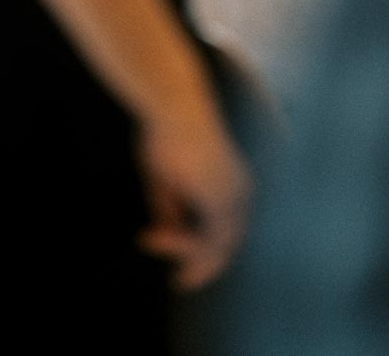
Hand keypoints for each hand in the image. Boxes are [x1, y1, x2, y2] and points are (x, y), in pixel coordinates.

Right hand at [135, 108, 252, 290]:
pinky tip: (154, 238)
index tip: (181, 273)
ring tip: (149, 240)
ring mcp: (235, 195)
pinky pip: (210, 241)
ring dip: (183, 251)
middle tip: (180, 283)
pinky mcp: (224, 199)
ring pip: (219, 246)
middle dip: (199, 262)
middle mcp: (239, 190)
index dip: (204, 253)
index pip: (226, 232)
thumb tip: (165, 232)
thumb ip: (170, 207)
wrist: (172, 106)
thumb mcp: (165, 178)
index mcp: (230, 181)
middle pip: (226, 243)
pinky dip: (183, 247)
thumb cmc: (166, 132)